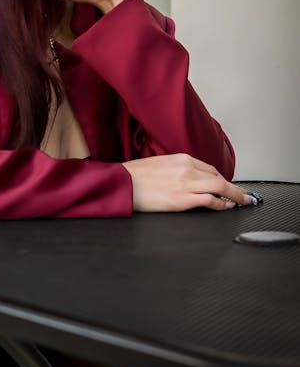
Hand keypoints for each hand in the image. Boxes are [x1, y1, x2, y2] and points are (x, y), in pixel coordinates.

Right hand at [121, 153, 254, 211]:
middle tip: (244, 196)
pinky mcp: (182, 199)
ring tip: (242, 202)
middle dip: (234, 188)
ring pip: (219, 186)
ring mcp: (186, 184)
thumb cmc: (135, 176)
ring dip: (234, 195)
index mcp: (181, 159)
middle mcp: (187, 168)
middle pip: (218, 177)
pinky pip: (210, 200)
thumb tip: (187, 179)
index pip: (209, 168)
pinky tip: (226, 207)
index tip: (227, 185)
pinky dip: (222, 204)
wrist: (122, 183)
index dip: (221, 178)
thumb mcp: (159, 164)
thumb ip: (176, 169)